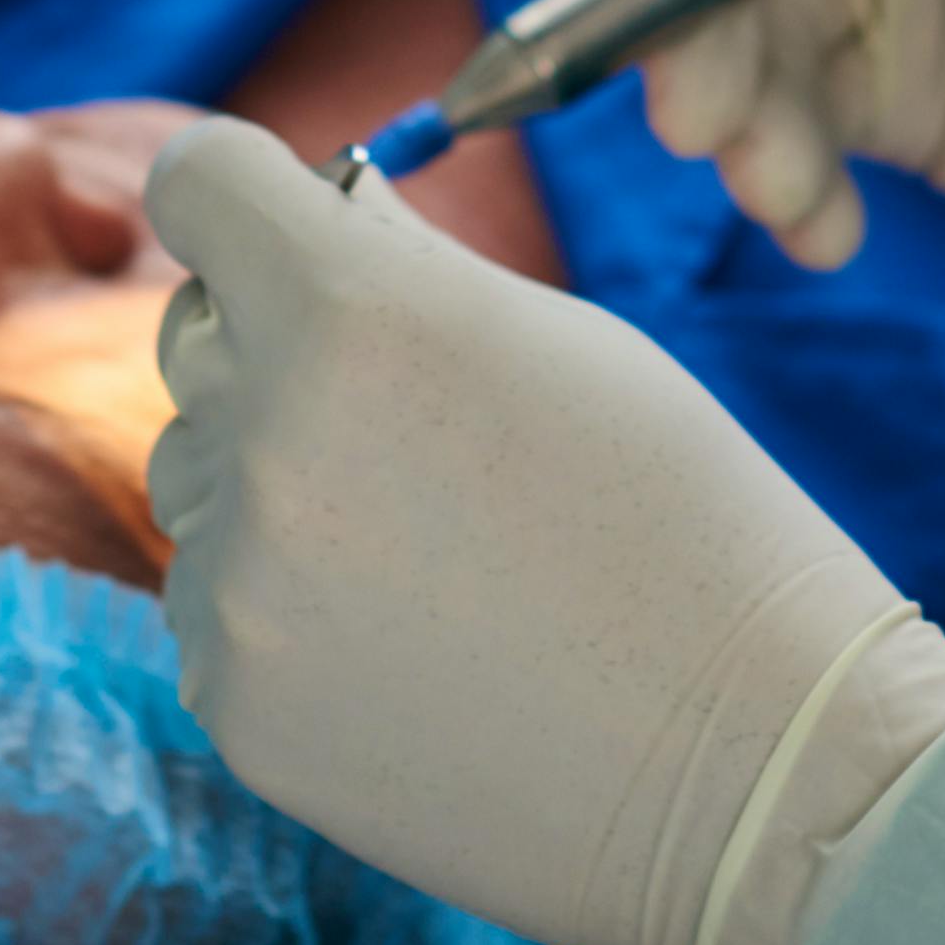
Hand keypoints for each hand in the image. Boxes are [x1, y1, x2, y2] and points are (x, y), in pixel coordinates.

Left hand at [147, 115, 944, 944]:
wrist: (748, 763)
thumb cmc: (685, 517)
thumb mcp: (564, 339)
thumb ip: (412, 261)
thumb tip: (330, 204)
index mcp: (349, 306)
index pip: (201, 181)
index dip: (240, 196)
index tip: (281, 228)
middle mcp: (268, 431)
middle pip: (195, 336)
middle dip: (271, 344)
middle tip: (403, 414)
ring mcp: (240, 583)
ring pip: (199, 480)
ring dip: (278, 486)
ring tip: (431, 552)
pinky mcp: (236, 706)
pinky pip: (216, 615)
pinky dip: (289, 617)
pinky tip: (419, 649)